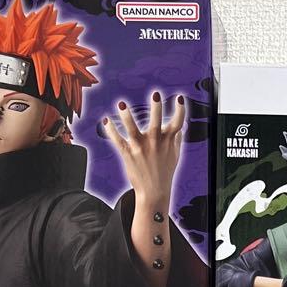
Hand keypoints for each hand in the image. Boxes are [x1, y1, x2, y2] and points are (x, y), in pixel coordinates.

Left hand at [103, 92, 185, 207]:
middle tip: (156, 94)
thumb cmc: (164, 173)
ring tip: (121, 105)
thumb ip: (176, 139)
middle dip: (157, 108)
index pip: (177, 123)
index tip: (179, 98)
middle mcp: (155, 143)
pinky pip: (117, 140)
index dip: (180, 110)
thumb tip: (180, 128)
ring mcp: (140, 148)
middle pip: (156, 122)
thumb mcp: (174, 156)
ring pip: (132, 129)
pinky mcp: (128, 154)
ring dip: (126, 116)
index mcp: (168, 141)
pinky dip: (110, 131)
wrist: (154, 192)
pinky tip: (106, 121)